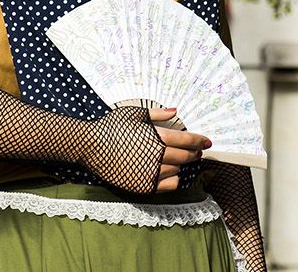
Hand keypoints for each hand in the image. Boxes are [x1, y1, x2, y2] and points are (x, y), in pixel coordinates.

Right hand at [83, 104, 209, 192]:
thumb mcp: (134, 114)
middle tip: (197, 152)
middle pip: (185, 157)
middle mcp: (156, 157)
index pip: (187, 141)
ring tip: (178, 159)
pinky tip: (170, 172)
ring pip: (177, 170)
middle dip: (194, 153)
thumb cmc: (111, 127)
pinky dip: (173, 178)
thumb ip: (157, 113)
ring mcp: (150, 173)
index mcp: (157, 137)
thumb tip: (176, 111)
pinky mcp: (143, 186)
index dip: (200, 141)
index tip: (208, 142)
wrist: (89, 147)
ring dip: (180, 165)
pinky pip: (168, 185)